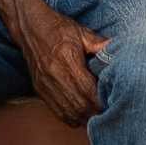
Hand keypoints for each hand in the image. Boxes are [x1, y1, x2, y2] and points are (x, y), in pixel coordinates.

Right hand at [7, 0, 107, 126]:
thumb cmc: (57, 28)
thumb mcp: (81, 32)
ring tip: (96, 114)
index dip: (101, 100)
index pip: (88, 90)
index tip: (112, 101)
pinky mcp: (40, 90)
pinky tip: (80, 114)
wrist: (29, 27)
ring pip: (68, 112)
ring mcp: (46, 85)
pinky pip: (57, 112)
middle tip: (108, 111)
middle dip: (96, 112)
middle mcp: (55, 75)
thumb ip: (99, 44)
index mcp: (67, 60)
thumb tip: (116, 49)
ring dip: (84, 117)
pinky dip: (71, 117)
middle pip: (79, 106)